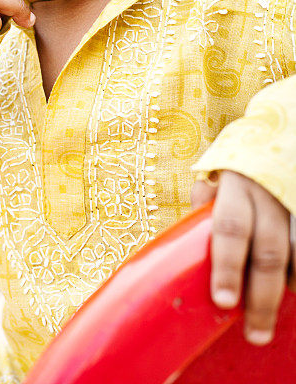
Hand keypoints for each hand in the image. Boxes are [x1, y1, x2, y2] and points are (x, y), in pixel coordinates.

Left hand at [191, 170, 294, 345]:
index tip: (223, 301)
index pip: (230, 228)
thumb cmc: (239, 166)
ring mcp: (292, 204)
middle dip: (260, 298)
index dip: (227, 267)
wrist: (277, 141)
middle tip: (254, 333)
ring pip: (295, 255)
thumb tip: (189, 234)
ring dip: (284, 290)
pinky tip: (291, 289)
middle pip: (267, 253)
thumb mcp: (216, 174)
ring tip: (269, 318)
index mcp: (236, 184)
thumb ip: (206, 204)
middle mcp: (268, 195)